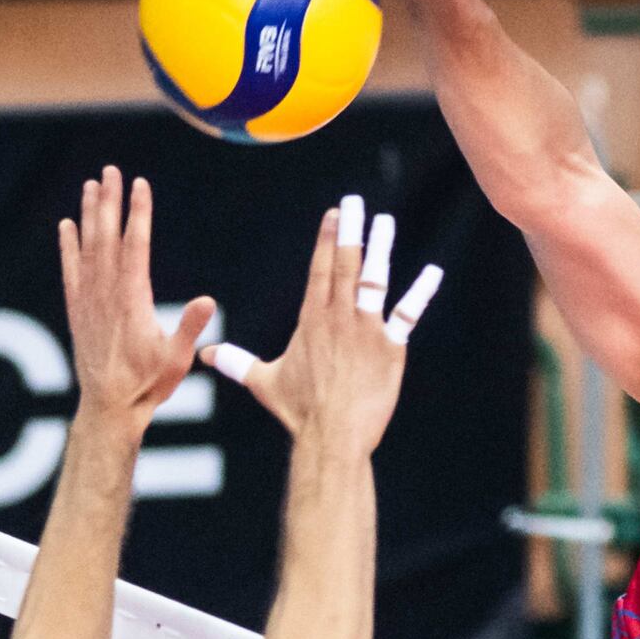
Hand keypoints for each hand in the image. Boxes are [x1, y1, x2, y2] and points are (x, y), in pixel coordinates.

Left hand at [56, 166, 214, 431]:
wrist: (109, 407)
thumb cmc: (148, 385)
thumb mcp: (177, 358)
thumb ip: (189, 327)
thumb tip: (207, 300)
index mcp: (133, 300)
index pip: (135, 246)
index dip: (138, 213)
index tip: (140, 184)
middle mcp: (107, 294)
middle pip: (107, 237)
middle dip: (109, 201)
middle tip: (110, 170)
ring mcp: (89, 301)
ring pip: (87, 248)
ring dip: (89, 215)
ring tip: (90, 185)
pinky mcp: (77, 311)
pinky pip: (70, 271)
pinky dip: (67, 247)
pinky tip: (66, 226)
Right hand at [201, 194, 440, 454]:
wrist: (332, 436)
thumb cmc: (298, 411)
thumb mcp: (263, 383)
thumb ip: (237, 363)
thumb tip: (206, 355)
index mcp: (311, 320)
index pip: (320, 269)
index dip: (327, 239)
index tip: (333, 213)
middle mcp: (339, 317)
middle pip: (346, 264)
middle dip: (350, 230)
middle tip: (355, 202)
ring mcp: (367, 330)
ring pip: (375, 280)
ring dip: (380, 248)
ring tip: (384, 222)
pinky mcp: (391, 348)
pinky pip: (407, 314)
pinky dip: (421, 292)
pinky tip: (432, 272)